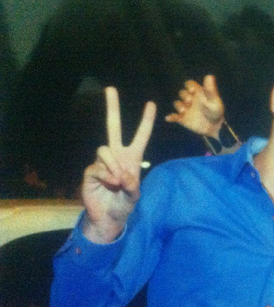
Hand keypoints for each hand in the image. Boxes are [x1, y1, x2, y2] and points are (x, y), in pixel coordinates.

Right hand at [81, 87, 155, 242]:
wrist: (108, 218)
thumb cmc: (124, 205)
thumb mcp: (134, 196)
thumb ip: (132, 185)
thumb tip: (123, 175)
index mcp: (132, 158)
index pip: (140, 136)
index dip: (146, 121)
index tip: (151, 103)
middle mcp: (116, 156)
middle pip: (113, 127)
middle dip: (112, 108)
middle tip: (110, 88)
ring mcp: (102, 163)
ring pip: (104, 150)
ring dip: (113, 165)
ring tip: (117, 181)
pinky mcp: (91, 171)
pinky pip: (97, 167)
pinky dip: (106, 176)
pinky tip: (110, 185)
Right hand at [165, 75, 224, 139]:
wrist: (215, 127)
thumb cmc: (216, 111)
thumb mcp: (214, 101)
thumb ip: (210, 90)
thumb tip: (209, 76)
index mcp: (197, 92)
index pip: (189, 84)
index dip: (189, 86)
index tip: (192, 91)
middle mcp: (190, 98)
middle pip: (182, 93)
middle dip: (184, 96)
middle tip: (189, 101)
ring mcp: (185, 108)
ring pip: (177, 103)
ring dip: (179, 106)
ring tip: (183, 111)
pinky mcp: (182, 118)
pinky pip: (174, 116)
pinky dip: (171, 117)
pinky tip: (169, 118)